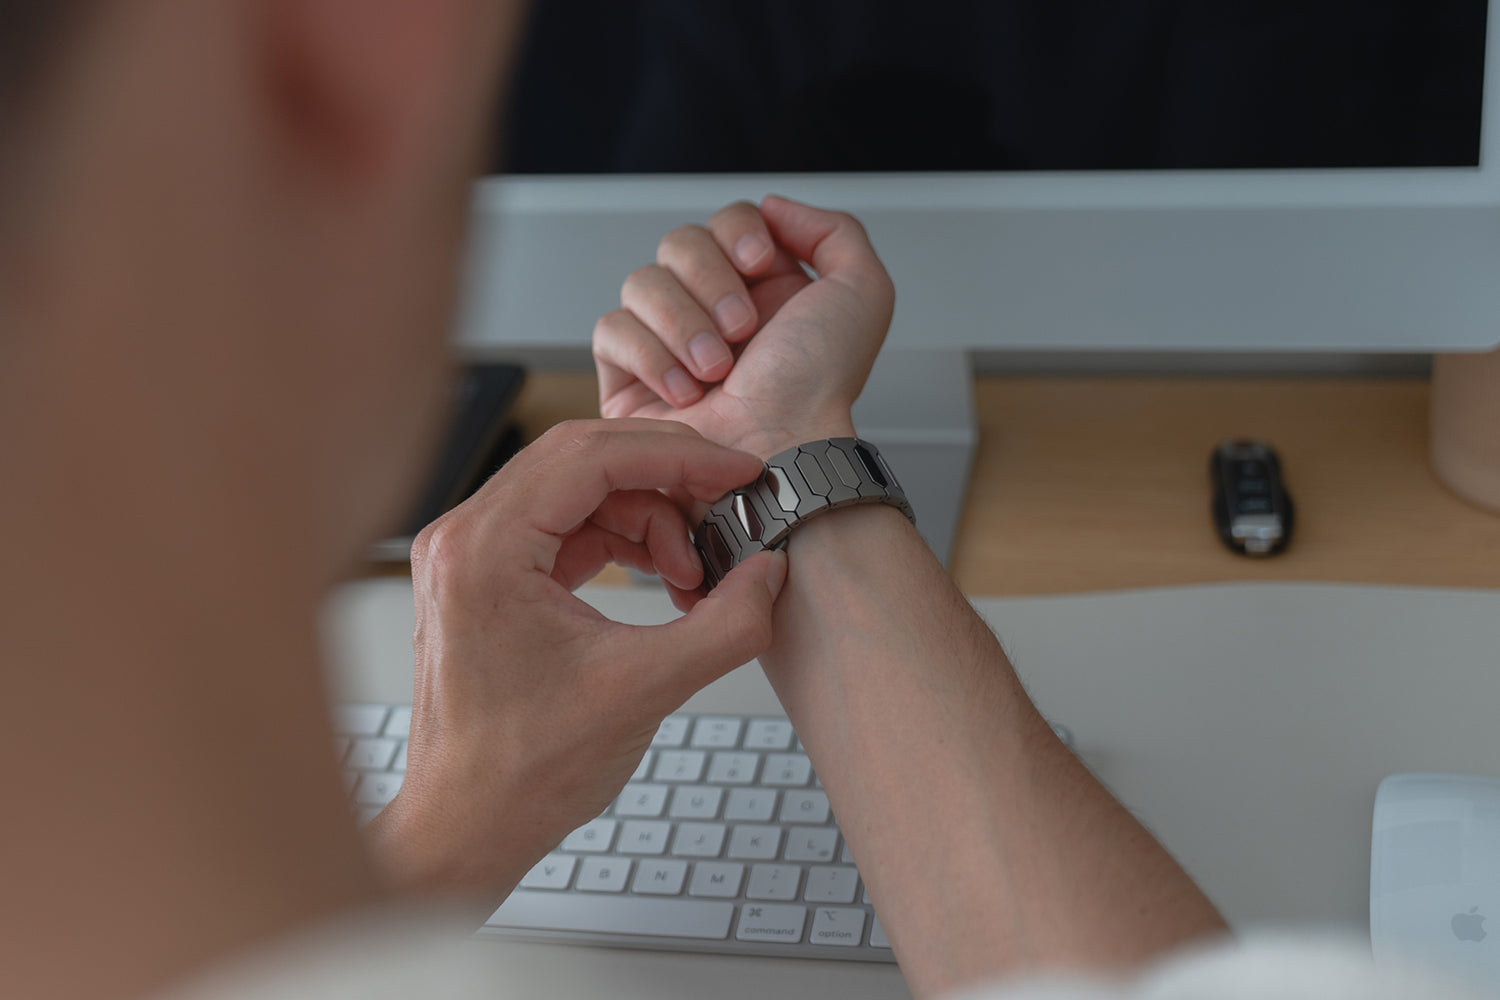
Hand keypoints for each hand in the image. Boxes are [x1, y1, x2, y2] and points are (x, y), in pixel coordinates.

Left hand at [365, 419, 787, 900]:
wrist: (465, 830)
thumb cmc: (519, 773)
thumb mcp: (644, 690)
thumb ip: (724, 626)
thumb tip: (770, 574)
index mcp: (483, 549)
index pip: (588, 456)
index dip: (677, 456)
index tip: (736, 471)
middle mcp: (464, 539)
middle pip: (581, 461)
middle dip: (666, 483)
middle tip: (728, 507)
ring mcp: (471, 557)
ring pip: (578, 494)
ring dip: (648, 520)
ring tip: (693, 577)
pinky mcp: (488, 580)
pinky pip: (565, 531)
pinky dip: (622, 545)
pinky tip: (664, 582)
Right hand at [593, 196, 895, 458]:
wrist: (776, 450)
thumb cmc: (818, 389)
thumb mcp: (863, 294)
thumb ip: (834, 231)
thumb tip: (772, 206)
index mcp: (765, 286)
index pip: (728, 220)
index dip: (737, 233)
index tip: (758, 265)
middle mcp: (714, 307)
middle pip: (679, 242)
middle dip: (710, 282)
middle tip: (743, 332)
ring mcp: (667, 339)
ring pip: (641, 282)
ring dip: (683, 324)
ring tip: (716, 371)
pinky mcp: (627, 374)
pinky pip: (611, 330)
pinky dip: (650, 357)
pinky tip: (684, 392)